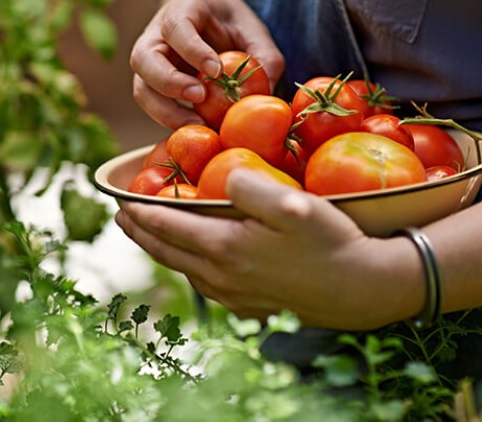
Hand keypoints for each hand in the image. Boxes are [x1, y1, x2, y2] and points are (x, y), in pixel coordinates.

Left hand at [114, 168, 391, 329]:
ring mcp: (235, 297)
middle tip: (122, 217)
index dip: (140, 212)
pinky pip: (206, 286)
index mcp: (224, 248)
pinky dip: (189, 268)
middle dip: (141, 233)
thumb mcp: (292, 203)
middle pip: (168, 252)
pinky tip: (196, 262)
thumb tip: (220, 175)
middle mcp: (222, 277)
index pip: (168, 227)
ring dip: (164, 251)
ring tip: (153, 235)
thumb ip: (250, 184)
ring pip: (185, 271)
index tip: (119, 201)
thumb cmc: (330, 240)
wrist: (362, 290)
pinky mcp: (251, 308)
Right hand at [130, 0, 283, 128]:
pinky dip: (171, 121)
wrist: (212, 22)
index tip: (216, 70)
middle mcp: (156, 36)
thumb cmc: (232, 24)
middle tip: (200, 97)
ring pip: (142, 88)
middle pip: (143, 58)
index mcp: (181, 10)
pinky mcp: (154, 88)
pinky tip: (196, 129)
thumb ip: (265, 55)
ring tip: (199, 125)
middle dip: (169, 82)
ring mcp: (150, 63)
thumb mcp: (253, 31)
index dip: (192, 49)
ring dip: (165, 110)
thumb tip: (267, 90)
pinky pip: (153, 106)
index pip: (175, 26)